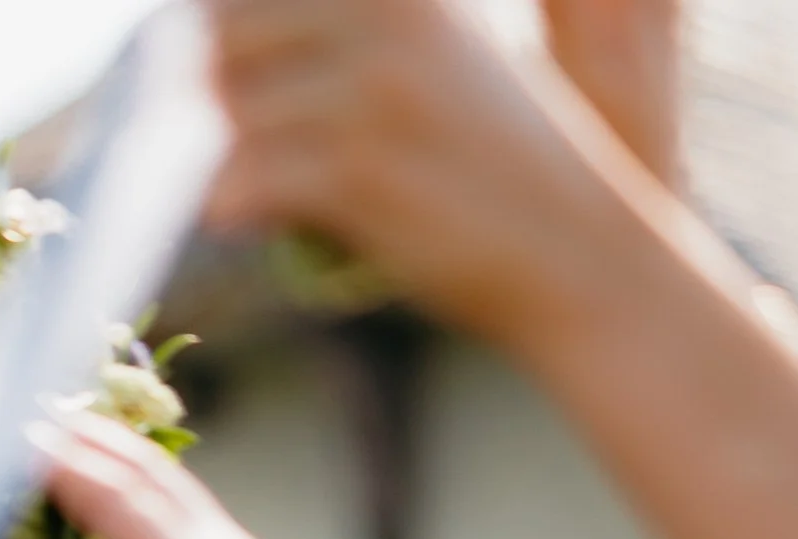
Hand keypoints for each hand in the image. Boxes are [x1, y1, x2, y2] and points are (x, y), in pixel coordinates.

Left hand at [205, 0, 654, 345]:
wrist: (583, 256)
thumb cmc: (506, 167)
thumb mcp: (454, 59)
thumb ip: (369, 33)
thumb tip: (233, 34)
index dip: (228, 27)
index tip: (230, 71)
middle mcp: (389, 15)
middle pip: (227, 30)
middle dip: (214, 88)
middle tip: (241, 138)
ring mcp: (371, 90)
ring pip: (228, 108)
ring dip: (224, 153)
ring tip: (256, 180)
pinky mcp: (356, 172)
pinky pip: (240, 179)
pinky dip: (231, 203)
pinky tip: (249, 216)